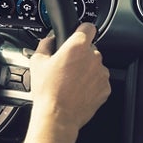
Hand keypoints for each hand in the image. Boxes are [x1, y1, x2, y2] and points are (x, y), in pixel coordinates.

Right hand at [27, 22, 110, 137]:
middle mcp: (93, 57)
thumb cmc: (48, 91)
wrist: (58, 116)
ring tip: (71, 82)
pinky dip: (91, 84)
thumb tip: (49, 40)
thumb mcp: (37, 62)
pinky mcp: (105, 88)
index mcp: (77, 46)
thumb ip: (45, 44)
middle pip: (90, 48)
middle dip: (81, 55)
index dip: (81, 30)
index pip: (88, 27)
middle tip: (67, 67)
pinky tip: (78, 91)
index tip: (78, 35)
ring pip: (95, 65)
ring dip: (87, 70)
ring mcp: (101, 73)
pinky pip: (99, 81)